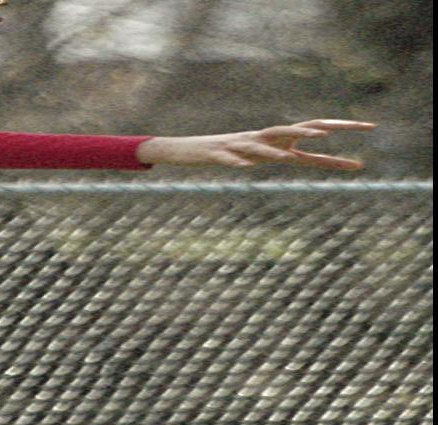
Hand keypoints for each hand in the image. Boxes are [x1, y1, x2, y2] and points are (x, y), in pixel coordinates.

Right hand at [136, 120, 377, 169]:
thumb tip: (297, 157)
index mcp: (272, 140)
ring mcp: (238, 144)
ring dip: (282, 144)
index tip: (371, 129)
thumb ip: (277, 154)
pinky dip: (237, 162)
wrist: (182, 149)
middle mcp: (260, 138)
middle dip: (327, 128)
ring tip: (299, 149)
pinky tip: (243, 167)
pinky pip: (228, 159)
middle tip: (355, 128)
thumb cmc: (221, 153)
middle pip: (298, 129)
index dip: (341, 130)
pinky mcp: (216, 154)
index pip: (312, 132)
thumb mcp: (254, 156)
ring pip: (264, 143)